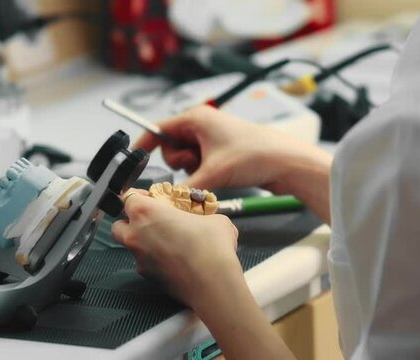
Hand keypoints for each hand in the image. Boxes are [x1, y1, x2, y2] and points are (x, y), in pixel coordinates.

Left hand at [111, 189, 240, 307]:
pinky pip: (145, 265)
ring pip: (131, 247)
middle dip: (131, 222)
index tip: (154, 199)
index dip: (140, 197)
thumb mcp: (215, 219)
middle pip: (118, 224)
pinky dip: (155, 262)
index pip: (128, 197)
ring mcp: (139, 259)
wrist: (213, 283)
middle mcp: (135, 235)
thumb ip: (203, 215)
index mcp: (145, 212)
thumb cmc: (211, 247)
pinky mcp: (147, 278)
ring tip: (168, 243)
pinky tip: (175, 262)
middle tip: (154, 221)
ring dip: (144, 243)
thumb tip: (209, 220)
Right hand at [134, 105, 332, 223]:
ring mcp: (213, 138)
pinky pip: (200, 163)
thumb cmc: (254, 156)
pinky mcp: (222, 151)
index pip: (158, 128)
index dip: (144, 145)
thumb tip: (163, 200)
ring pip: (186, 158)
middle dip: (179, 162)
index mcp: (197, 118)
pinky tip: (219, 177)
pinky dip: (204, 173)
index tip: (133, 159)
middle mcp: (203, 125)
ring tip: (212, 173)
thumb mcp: (212, 174)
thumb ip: (182, 189)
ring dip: (193, 170)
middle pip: (171, 146)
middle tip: (196, 168)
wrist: (287, 163)